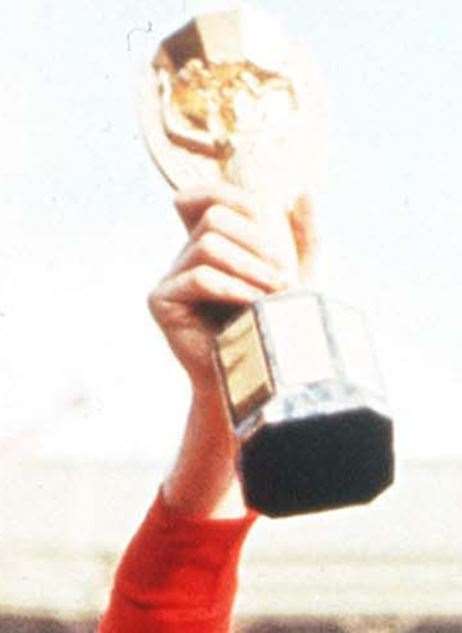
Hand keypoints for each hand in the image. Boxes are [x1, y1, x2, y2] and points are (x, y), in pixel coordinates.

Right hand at [147, 184, 313, 516]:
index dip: (240, 202)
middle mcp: (186, 255)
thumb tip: (304, 193)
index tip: (273, 233)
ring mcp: (170, 277)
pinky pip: (198, 277)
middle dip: (257, 243)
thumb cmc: (277, 327)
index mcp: (212, 243)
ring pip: (208, 245)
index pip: (211, 196)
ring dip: (250, 268)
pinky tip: (252, 305)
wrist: (256, 378)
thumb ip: (303, 237)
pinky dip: (232, 288)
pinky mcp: (161, 302)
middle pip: (215, 217)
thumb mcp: (299, 277)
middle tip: (283, 276)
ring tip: (274, 293)